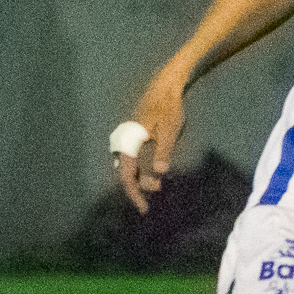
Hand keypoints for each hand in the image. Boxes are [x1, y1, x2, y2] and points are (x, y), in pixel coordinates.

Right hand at [116, 77, 185, 212]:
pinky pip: (134, 156)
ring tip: (156, 184)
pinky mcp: (135, 134)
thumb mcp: (169, 130)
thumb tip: (159, 172)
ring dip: (142, 176)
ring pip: (130, 165)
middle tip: (158, 192)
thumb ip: (163, 151)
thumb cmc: (168, 107)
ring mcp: (128, 137)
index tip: (144, 209)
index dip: (135, 194)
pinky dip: (142, 167)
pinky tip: (152, 169)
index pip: (127, 176)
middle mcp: (125, 141)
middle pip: (127, 173)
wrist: (166, 85)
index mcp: (130, 142)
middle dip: (140, 186)